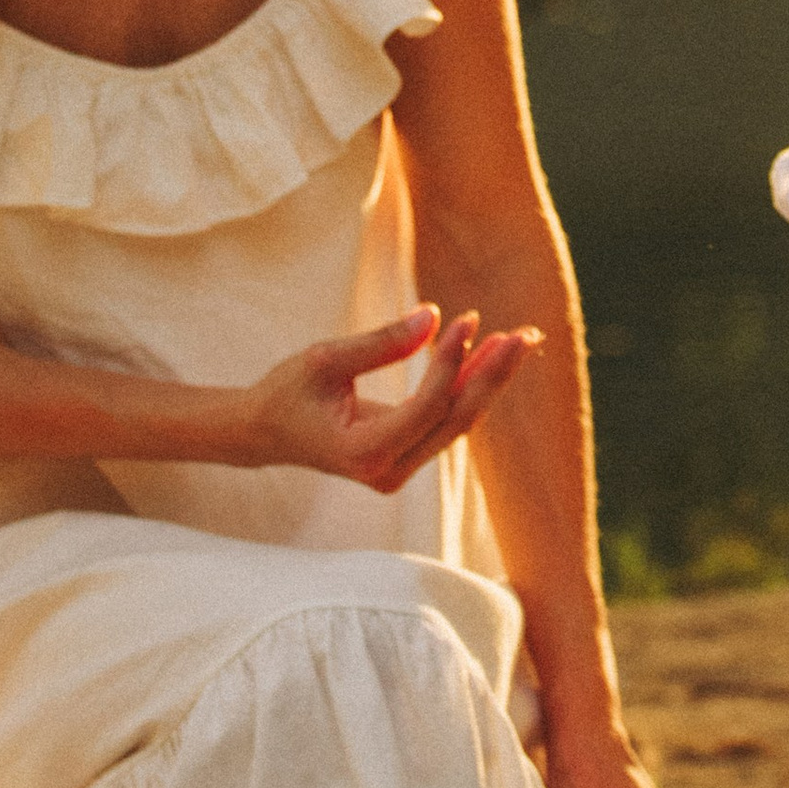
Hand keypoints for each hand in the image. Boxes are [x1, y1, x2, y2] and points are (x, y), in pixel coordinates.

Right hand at [235, 305, 540, 491]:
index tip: (467, 319)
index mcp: (364, 452)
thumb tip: (433, 316)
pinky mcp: (404, 458)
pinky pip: (446, 422)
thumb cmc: (287, 393)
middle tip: (525, 335)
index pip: (428, 407)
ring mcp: (398, 470)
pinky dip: (468, 388)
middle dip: (493, 376)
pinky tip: (491, 356)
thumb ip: (381, 343)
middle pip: (456, 421)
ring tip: (520, 341)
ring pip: (457, 423)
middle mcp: (388, 471)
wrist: (263, 432)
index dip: (452, 362)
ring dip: (488, 380)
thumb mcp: (325, 359)